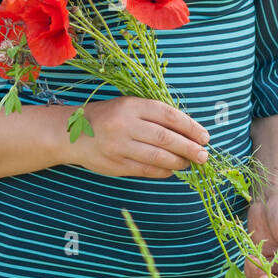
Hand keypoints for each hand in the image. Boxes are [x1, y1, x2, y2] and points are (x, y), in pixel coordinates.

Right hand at [60, 97, 211, 177]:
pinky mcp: (115, 165)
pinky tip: (172, 170)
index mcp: (131, 106)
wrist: (72, 133)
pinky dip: (163, 171)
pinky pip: (146, 171)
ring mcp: (119, 147)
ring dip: (179, 162)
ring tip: (190, 163)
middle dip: (189, 148)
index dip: (190, 127)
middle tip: (204, 155)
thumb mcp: (129, 106)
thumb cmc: (109, 117)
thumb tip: (190, 132)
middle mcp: (125, 125)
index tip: (204, 137)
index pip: (168, 116)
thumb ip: (155, 116)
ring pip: (157, 157)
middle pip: (165, 138)